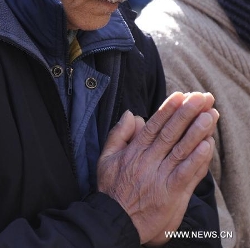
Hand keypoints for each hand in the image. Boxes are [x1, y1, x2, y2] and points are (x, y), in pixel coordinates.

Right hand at [97, 92, 218, 245]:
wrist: (114, 222)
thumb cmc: (111, 190)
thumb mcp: (106, 158)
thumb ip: (118, 134)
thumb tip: (132, 113)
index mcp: (134, 151)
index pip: (155, 125)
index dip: (169, 109)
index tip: (181, 95)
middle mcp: (148, 161)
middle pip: (171, 133)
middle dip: (187, 113)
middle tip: (202, 98)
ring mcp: (160, 177)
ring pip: (181, 150)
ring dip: (197, 131)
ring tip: (210, 115)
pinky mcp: (171, 194)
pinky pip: (186, 174)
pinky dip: (197, 160)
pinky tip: (207, 145)